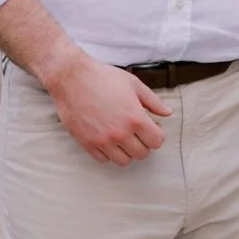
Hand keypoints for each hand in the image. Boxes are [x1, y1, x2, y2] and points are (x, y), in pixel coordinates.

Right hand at [48, 53, 171, 164]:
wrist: (72, 77)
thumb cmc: (102, 77)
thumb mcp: (133, 84)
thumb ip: (153, 101)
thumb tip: (167, 113)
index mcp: (135, 118)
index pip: (157, 141)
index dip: (157, 134)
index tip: (152, 127)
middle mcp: (120, 133)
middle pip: (142, 153)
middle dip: (143, 143)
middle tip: (138, 132)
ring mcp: (103, 140)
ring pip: (124, 161)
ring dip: (127, 151)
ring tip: (123, 137)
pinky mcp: (87, 143)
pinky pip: (104, 160)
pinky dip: (109, 153)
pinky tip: (108, 139)